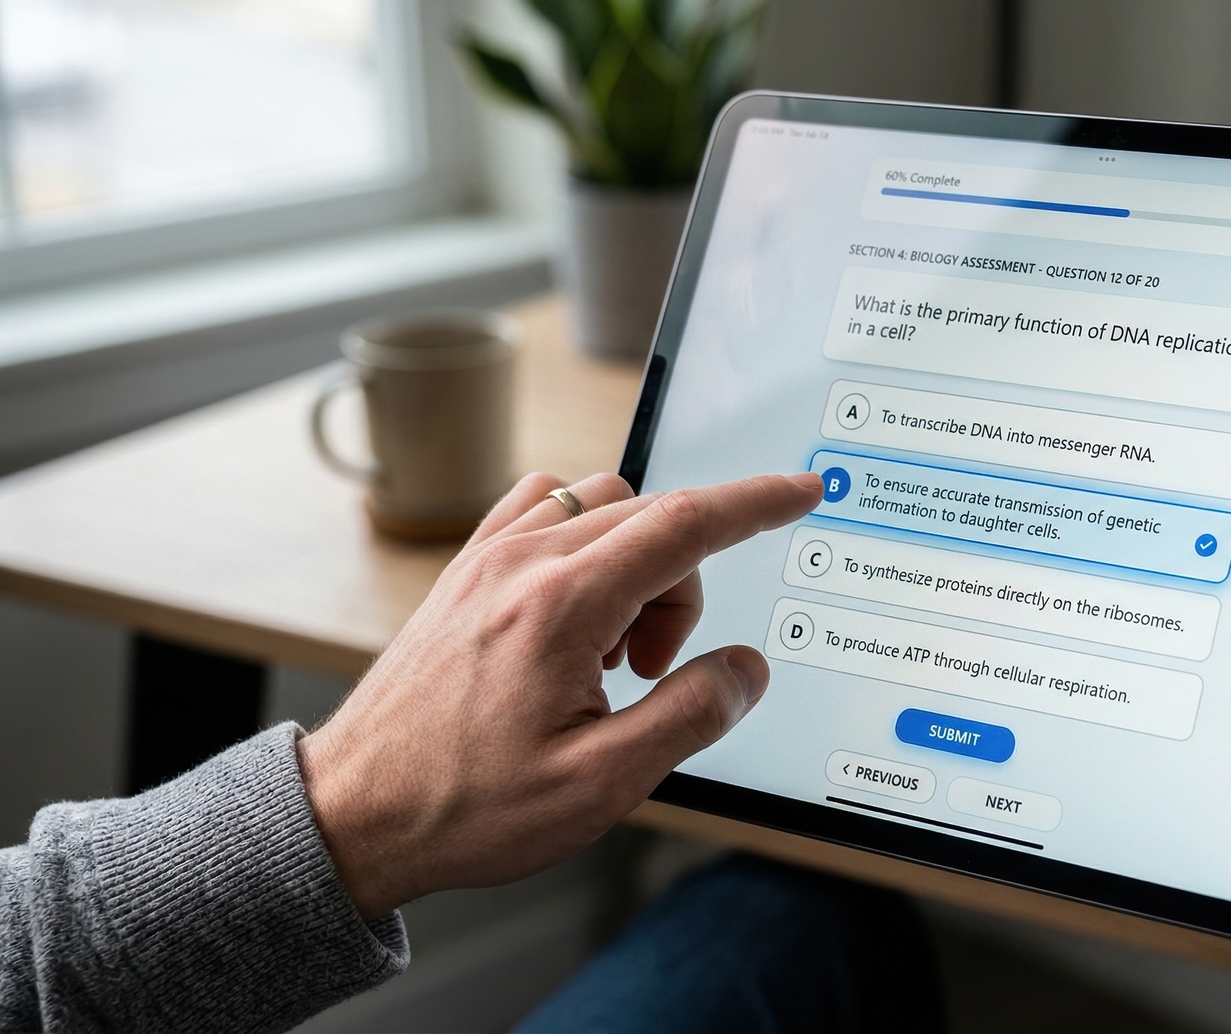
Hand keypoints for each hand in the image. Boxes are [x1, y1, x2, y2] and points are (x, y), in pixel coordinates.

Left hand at [298, 470, 822, 918]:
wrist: (353, 814)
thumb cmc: (464, 808)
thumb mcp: (600, 785)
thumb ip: (688, 716)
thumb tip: (745, 669)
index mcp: (561, 607)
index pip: (685, 524)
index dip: (756, 503)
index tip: (802, 491)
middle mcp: (521, 564)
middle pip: (652, 519)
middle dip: (686, 587)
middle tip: (653, 675)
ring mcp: (487, 559)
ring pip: (603, 508)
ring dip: (636, 565)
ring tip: (609, 657)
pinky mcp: (466, 571)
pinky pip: (547, 512)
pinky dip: (587, 545)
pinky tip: (575, 615)